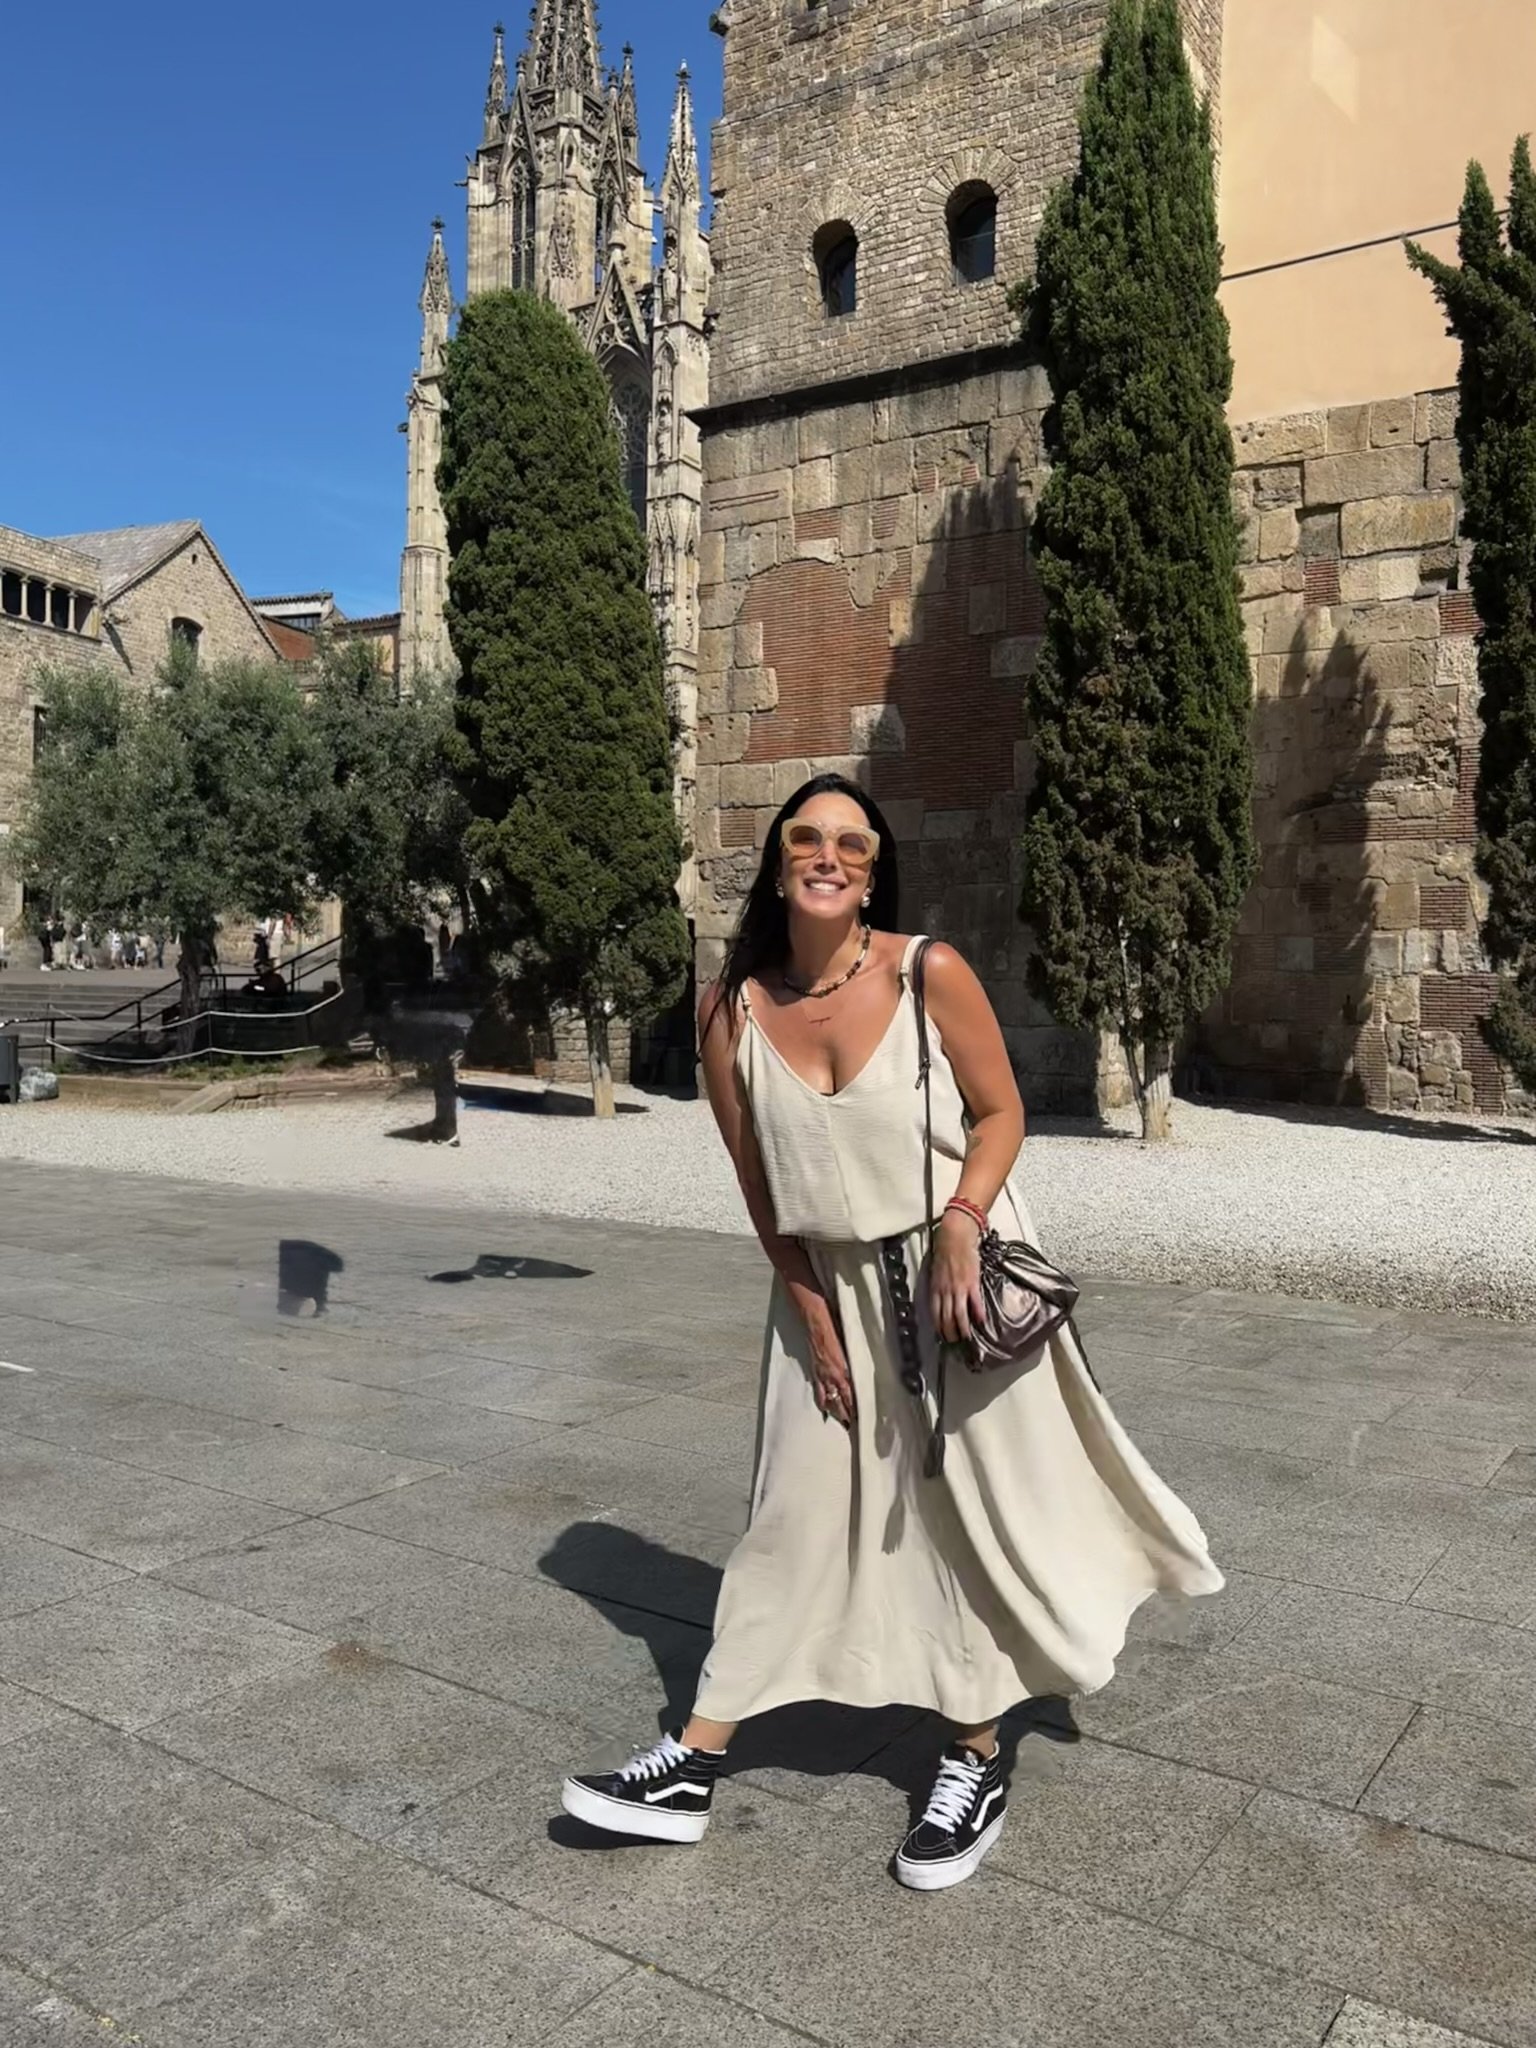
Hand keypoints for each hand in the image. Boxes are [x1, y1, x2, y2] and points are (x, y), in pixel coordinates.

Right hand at [810, 1330, 856, 1429]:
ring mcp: (823, 1377)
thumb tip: (856, 1381)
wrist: (818, 1332)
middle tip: (850, 1425)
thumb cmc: (834, 1338)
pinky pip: (820, 1393)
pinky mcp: (816, 1375)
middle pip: (841, 1401)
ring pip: (830, 1400)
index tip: (860, 1417)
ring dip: (836, 1411)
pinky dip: (823, 1402)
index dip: (854, 1407)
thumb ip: (850, 1370)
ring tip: (841, 1421)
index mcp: (843, 1372)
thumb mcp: (847, 1355)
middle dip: (846, 1414)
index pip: (850, 1395)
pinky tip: (824, 1409)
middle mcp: (834, 1377)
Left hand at [931, 1209, 985, 1346]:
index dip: (938, 1326)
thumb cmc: (945, 1250)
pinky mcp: (971, 1283)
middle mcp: (945, 1291)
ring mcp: (958, 1288)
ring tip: (966, 1337)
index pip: (935, 1312)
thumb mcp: (936, 1270)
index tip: (941, 1334)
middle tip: (954, 1340)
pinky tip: (981, 1322)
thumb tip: (940, 1295)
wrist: (955, 1237)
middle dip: (950, 1332)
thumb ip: (938, 1285)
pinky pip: (975, 1302)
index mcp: (935, 1287)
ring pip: (959, 1314)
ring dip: (962, 1328)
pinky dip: (978, 1314)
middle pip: (946, 1317)